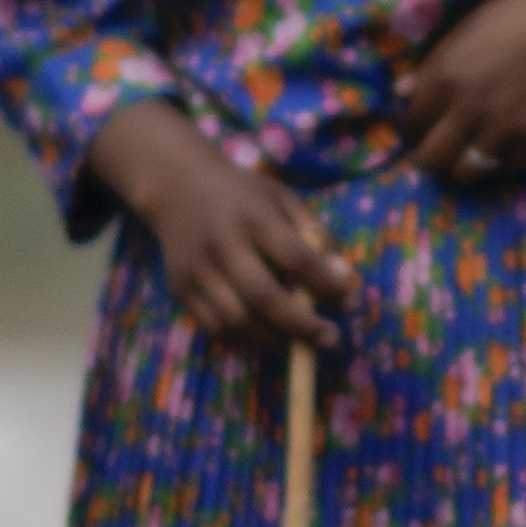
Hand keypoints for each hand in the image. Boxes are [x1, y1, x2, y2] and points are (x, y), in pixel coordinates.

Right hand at [92, 100, 356, 364]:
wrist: (178, 187)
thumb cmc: (243, 196)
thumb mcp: (285, 200)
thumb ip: (317, 236)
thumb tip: (341, 279)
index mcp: (254, 217)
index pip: (296, 258)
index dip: (326, 285)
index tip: (347, 302)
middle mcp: (222, 245)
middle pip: (264, 297)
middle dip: (302, 326)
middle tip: (329, 338)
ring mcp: (197, 270)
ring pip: (237, 321)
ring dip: (274, 339)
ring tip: (298, 340)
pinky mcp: (181, 290)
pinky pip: (215, 328)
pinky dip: (245, 339)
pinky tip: (265, 333)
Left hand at [400, 0, 525, 181]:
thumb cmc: (521, 15)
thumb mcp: (468, 28)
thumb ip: (433, 64)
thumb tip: (400, 91)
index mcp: (444, 75)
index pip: (412, 122)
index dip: (413, 129)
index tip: (420, 129)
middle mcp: (467, 109)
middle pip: (432, 159)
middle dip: (430, 158)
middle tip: (439, 152)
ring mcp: (502, 129)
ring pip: (468, 172)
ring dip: (465, 166)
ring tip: (471, 156)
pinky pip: (510, 167)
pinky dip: (506, 160)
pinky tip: (509, 145)